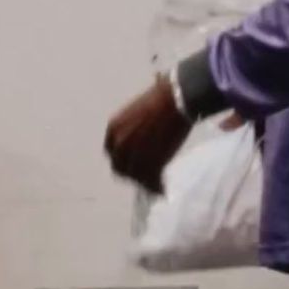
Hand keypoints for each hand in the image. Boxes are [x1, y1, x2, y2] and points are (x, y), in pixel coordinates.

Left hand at [104, 76, 191, 194]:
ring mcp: (133, 155)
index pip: (112, 153)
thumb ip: (133, 132)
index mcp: (114, 129)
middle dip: (132, 174)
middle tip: (145, 177)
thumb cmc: (161, 100)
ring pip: (136, 177)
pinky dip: (156, 187)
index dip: (122, 160)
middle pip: (120, 168)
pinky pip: (150, 181)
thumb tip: (140, 144)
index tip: (132, 165)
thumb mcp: (137, 114)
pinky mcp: (150, 163)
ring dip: (146, 183)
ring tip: (157, 185)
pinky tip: (162, 188)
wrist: (177, 100)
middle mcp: (119, 144)